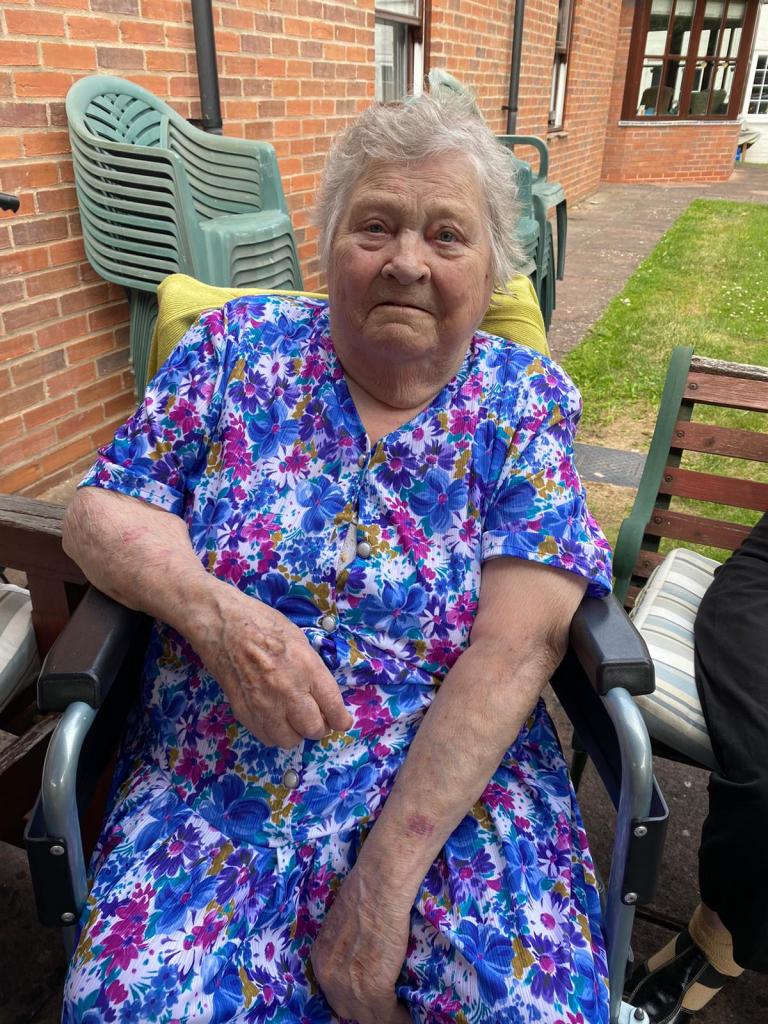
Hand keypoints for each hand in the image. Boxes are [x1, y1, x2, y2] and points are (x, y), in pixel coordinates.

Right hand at [186, 580, 352, 746]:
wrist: (222, 624)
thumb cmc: (262, 623)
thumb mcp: (299, 640)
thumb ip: (312, 671)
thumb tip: (323, 694)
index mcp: (306, 668)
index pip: (332, 707)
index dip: (340, 719)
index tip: (342, 721)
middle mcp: (288, 691)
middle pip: (313, 729)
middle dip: (319, 727)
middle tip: (317, 718)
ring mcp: (264, 704)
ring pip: (289, 740)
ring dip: (296, 733)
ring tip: (294, 720)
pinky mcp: (243, 711)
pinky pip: (265, 736)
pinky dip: (274, 733)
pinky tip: (274, 719)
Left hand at [311, 866, 410, 1023]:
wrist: (379, 886)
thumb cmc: (365, 892)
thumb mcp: (343, 923)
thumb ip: (345, 945)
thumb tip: (358, 952)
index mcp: (321, 958)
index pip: (333, 993)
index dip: (352, 996)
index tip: (368, 996)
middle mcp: (329, 977)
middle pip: (347, 1010)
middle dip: (365, 1010)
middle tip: (385, 1004)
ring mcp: (350, 986)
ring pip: (368, 1018)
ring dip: (384, 1016)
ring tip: (399, 1013)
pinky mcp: (374, 989)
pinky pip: (388, 1018)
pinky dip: (400, 1018)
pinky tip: (408, 1015)